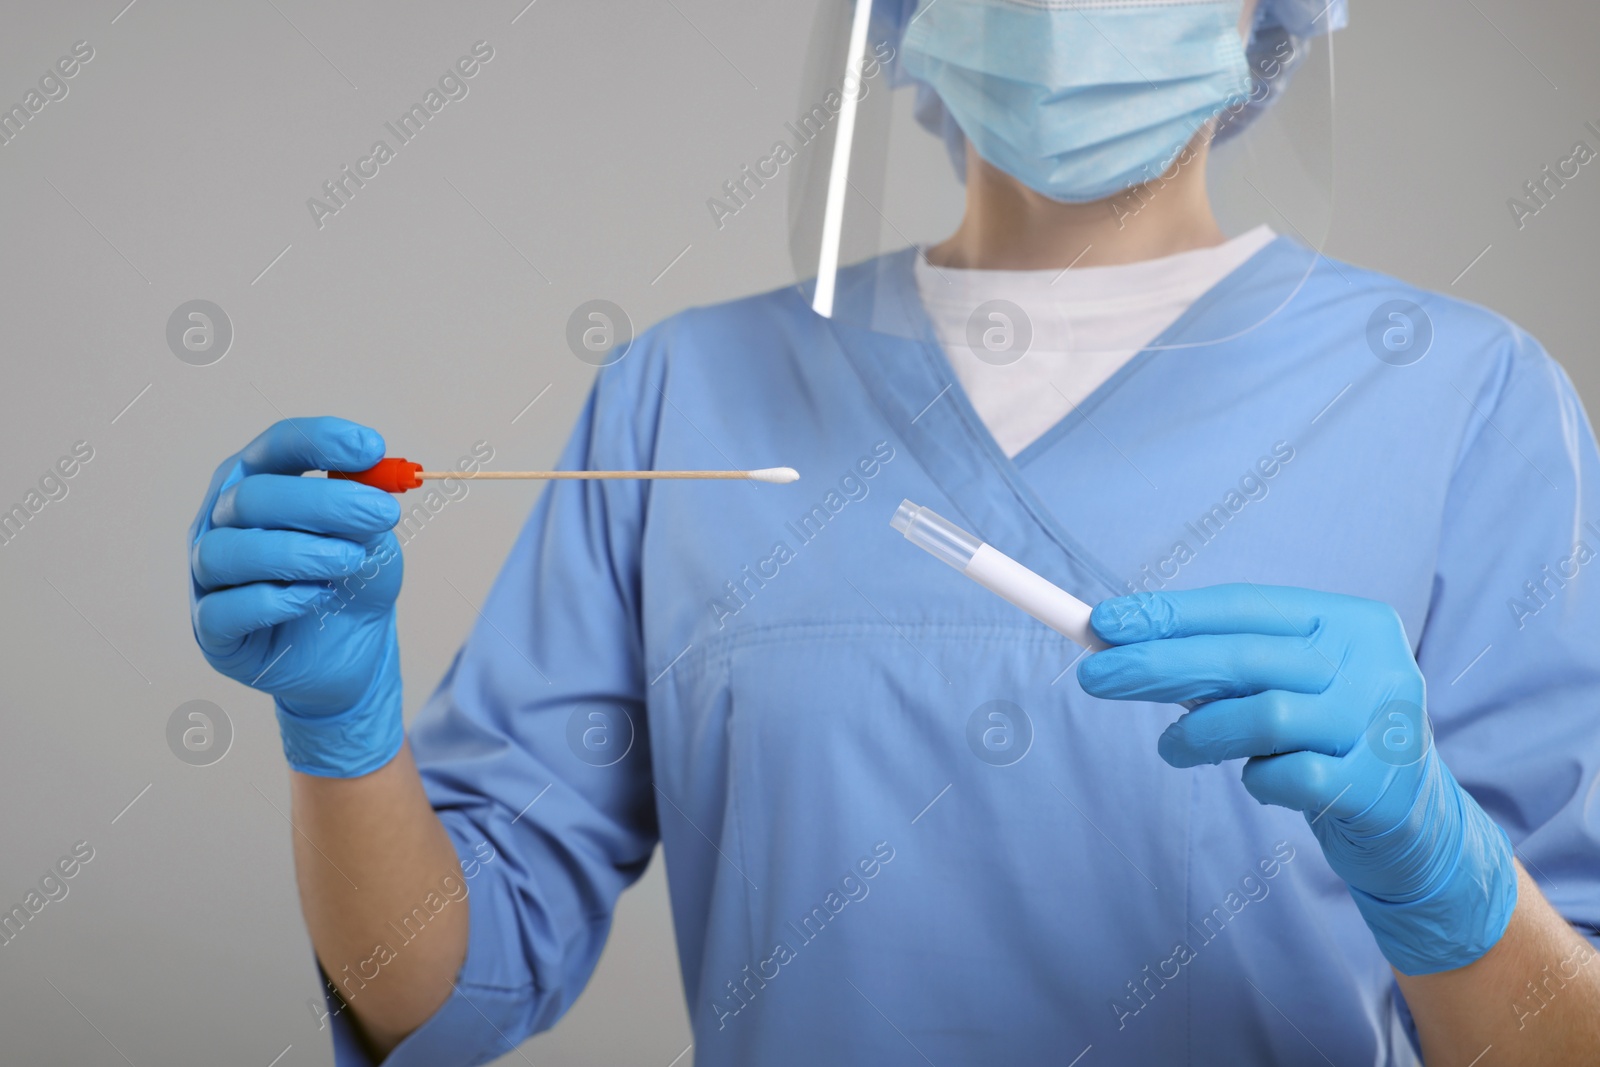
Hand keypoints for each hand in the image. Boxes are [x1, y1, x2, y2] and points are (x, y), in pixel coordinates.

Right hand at [188, 417, 405, 776]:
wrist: (350, 653)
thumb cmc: (352, 581)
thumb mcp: (371, 540)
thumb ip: (364, 510)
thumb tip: (368, 479)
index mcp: (258, 483)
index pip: (276, 447)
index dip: (320, 441)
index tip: (373, 448)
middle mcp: (221, 522)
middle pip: (252, 496)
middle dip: (324, 502)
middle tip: (382, 513)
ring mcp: (209, 576)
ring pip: (228, 551)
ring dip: (297, 552)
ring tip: (352, 561)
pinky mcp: (212, 631)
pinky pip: (224, 609)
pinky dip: (273, 600)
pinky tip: (317, 597)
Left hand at [1078, 583, 1516, 974]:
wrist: (1414, 824)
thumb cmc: (1327, 738)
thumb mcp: (1287, 684)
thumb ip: (1225, 662)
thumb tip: (1122, 642)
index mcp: (1352, 621)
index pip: (1244, 605)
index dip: (1171, 614)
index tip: (1104, 622)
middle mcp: (1376, 664)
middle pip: (1245, 656)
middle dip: (1160, 664)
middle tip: (1095, 677)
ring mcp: (1382, 727)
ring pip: (1265, 716)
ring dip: (1200, 733)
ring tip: (1173, 749)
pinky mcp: (1378, 789)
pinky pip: (1289, 777)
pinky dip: (1257, 780)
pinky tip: (1258, 780)